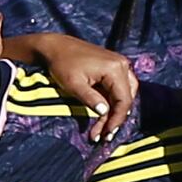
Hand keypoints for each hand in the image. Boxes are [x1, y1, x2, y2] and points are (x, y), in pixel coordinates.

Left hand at [9, 32, 139, 141]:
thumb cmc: (62, 64)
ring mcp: (118, 64)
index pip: (124, 100)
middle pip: (127, 97)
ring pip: (125, 94)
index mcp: (114, 68)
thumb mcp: (74, 85)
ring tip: (104, 127)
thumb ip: (91, 99)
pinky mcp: (112, 66)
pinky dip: (112, 102)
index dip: (117, 119)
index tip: (107, 134)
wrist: (55, 46)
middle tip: (105, 135)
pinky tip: (103, 113)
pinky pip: (118, 87)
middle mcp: (121, 65)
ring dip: (116, 111)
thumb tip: (105, 113)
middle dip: (116, 118)